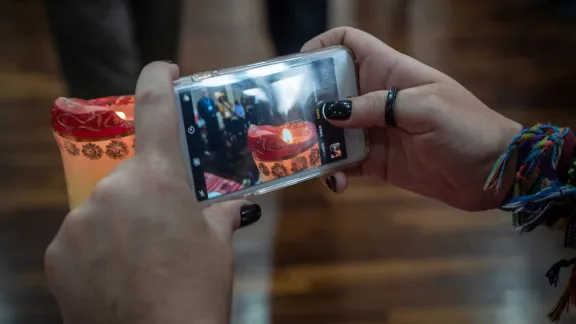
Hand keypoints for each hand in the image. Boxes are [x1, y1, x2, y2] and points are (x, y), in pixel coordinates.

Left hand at [44, 62, 261, 323]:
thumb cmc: (197, 289)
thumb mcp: (217, 244)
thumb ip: (216, 212)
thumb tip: (226, 206)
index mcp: (157, 177)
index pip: (155, 106)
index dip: (158, 77)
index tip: (165, 69)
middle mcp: (112, 188)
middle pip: (131, 173)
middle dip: (150, 190)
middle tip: (169, 223)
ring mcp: (79, 220)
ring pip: (105, 206)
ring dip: (123, 221)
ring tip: (144, 257)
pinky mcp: (58, 252)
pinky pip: (82, 237)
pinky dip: (99, 247)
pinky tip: (118, 274)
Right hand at [303, 27, 521, 210]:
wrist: (492, 173)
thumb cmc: (467, 128)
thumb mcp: (425, 108)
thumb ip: (377, 107)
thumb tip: (331, 112)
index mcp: (389, 72)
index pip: (349, 44)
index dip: (322, 47)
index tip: (299, 68)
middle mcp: (375, 98)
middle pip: (330, 89)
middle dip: (307, 102)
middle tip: (288, 122)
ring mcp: (373, 130)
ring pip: (332, 129)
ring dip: (316, 142)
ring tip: (303, 157)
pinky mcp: (376, 161)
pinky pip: (345, 162)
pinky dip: (335, 171)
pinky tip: (336, 182)